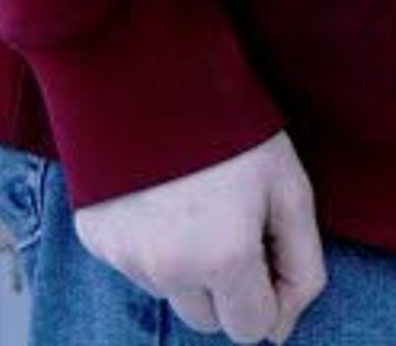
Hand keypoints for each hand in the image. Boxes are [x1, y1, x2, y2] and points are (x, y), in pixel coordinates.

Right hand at [72, 132, 327, 342]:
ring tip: (199, 202)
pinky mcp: (94, 242)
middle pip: (209, 319)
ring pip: (171, 294)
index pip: (250, 328)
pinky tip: (163, 198)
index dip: (270, 295)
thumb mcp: (290, 189)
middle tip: (236, 223)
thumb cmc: (233, 128)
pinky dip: (154, 247)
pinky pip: (136, 267)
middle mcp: (166, 270)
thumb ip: (301, 265)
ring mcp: (124, 258)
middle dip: (230, 286)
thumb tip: (281, 329)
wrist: (151, 74)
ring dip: (190, 267)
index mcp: (222, 258)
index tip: (271, 251)